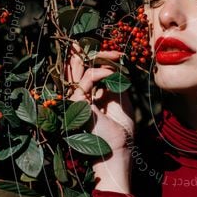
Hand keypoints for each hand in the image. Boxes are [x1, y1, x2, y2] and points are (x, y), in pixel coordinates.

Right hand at [65, 43, 134, 192]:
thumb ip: (117, 87)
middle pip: (75, 71)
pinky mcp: (78, 104)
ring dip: (99, 59)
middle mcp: (78, 100)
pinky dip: (100, 72)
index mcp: (87, 100)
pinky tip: (112, 72)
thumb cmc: (121, 134)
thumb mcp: (122, 104)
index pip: (85, 75)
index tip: (117, 57)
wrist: (118, 152)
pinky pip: (86, 80)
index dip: (99, 62)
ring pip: (78, 71)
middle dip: (85, 54)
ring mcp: (75, 102)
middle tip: (94, 44)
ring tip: (115, 56)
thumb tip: (116, 69)